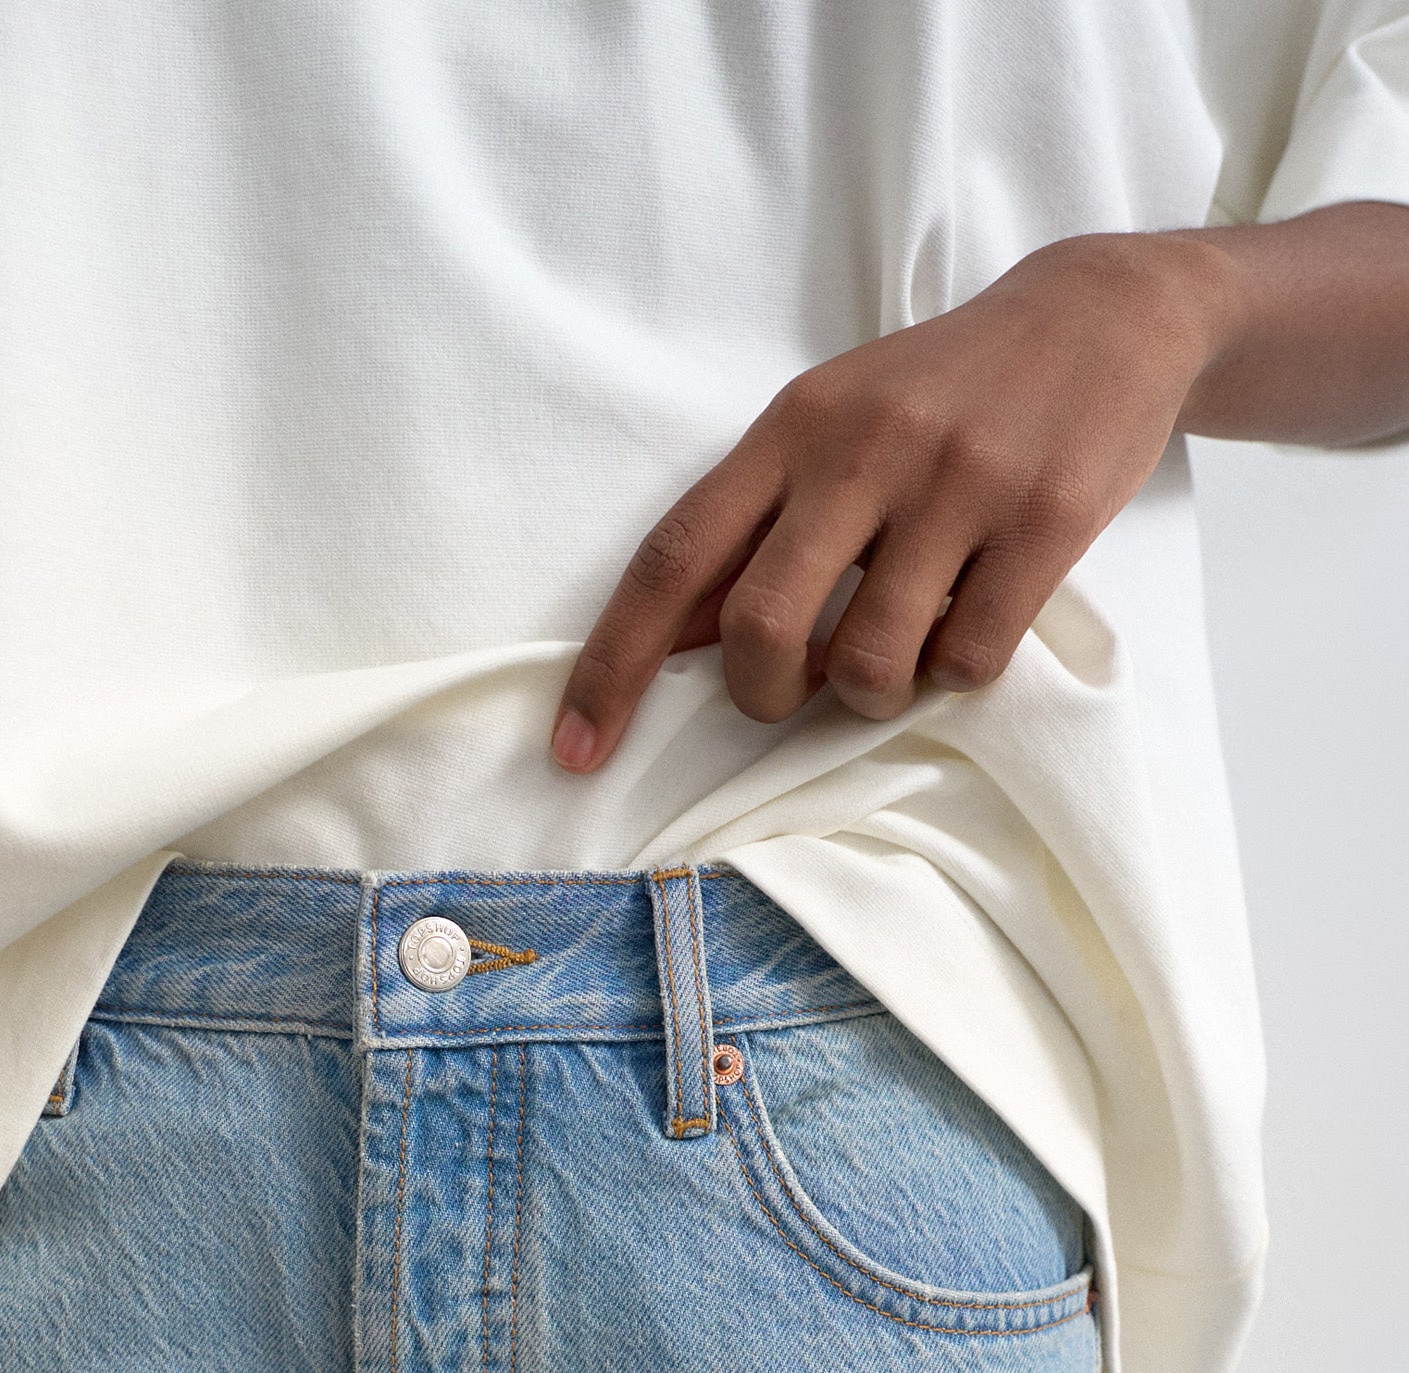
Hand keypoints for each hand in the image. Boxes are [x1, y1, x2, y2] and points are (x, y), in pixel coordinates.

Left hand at [552, 231, 1231, 766]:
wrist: (1105, 315)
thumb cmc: (941, 392)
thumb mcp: (833, 426)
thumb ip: (755, 525)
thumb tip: (676, 640)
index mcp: (792, 428)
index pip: (672, 560)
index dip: (613, 666)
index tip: (575, 749)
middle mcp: (864, 451)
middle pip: (761, 631)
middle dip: (763, 694)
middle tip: (794, 687)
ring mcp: (958, 485)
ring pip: (866, 664)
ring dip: (870, 694)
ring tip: (897, 653)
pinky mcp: (1044, 521)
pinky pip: (967, 659)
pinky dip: (955, 672)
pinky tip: (969, 622)